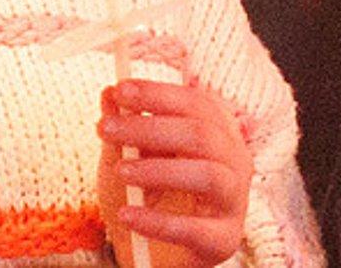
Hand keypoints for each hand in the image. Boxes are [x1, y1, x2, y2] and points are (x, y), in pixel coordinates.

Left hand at [98, 79, 252, 267]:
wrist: (160, 252)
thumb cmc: (151, 196)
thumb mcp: (132, 158)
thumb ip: (126, 128)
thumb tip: (108, 93)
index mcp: (218, 131)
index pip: (195, 102)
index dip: (158, 94)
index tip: (120, 90)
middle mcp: (234, 160)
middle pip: (200, 134)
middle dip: (149, 128)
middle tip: (106, 128)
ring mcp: (234, 200)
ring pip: (207, 175)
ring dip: (158, 170)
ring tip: (120, 171)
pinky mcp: (224, 239)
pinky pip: (194, 228)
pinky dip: (158, 221)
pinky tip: (127, 214)